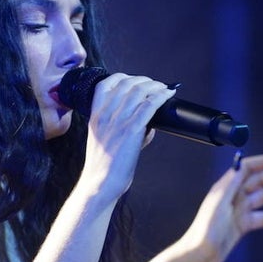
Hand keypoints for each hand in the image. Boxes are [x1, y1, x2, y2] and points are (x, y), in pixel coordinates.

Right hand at [80, 73, 174, 200]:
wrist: (100, 183)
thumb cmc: (104, 166)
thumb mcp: (104, 141)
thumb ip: (121, 129)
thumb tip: (148, 126)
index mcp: (95, 116)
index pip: (104, 85)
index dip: (122, 78)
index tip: (135, 80)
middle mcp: (105, 115)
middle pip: (125, 85)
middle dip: (143, 80)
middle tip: (155, 84)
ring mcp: (117, 122)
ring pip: (138, 92)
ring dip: (155, 86)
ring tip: (163, 88)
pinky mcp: (131, 131)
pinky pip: (148, 106)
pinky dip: (160, 97)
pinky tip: (167, 95)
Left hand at [179, 154, 262, 261]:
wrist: (201, 254)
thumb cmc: (206, 228)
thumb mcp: (218, 203)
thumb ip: (230, 183)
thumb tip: (242, 164)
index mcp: (227, 186)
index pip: (248, 167)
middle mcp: (235, 195)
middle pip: (260, 181)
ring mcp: (240, 210)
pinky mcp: (244, 224)